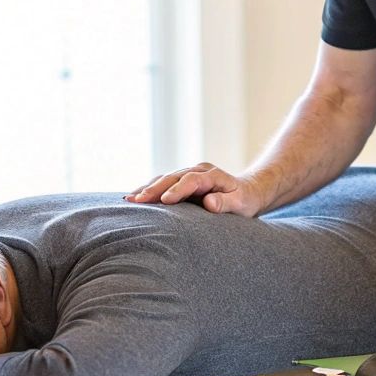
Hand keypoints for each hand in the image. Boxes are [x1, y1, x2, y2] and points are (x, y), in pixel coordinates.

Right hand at [125, 162, 265, 215]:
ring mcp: (188, 175)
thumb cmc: (244, 200)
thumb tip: (209, 203)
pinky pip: (163, 184)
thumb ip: (226, 203)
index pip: (192, 180)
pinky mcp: (181, 182)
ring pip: (164, 179)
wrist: (246, 191)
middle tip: (137, 200)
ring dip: (147, 189)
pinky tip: (133, 198)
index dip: (177, 189)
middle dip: (154, 188)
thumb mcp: (241, 204)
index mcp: (212, 175)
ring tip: (129, 200)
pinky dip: (148, 190)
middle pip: (173, 178)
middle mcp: (197, 171)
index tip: (164, 200)